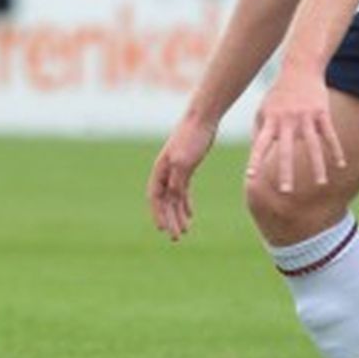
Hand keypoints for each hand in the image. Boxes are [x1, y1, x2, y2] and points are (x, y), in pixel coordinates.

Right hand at [148, 115, 216, 240]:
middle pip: (164, 201)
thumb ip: (177, 179)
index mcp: (160, 170)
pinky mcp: (187, 168)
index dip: (157, 214)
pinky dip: (185, 204)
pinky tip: (190, 215)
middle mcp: (165, 172)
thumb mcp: (184, 161)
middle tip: (176, 238)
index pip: (155, 197)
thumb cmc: (192, 137)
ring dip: (178, 215)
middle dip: (168, 219)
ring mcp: (175, 170)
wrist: (203, 119)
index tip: (162, 230)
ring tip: (184, 231)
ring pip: (174, 198)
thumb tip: (173, 197)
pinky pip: (183, 191)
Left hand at [248, 66, 346, 194]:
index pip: (260, 144)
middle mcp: (287, 120)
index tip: (251, 177)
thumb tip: (256, 154)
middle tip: (286, 192)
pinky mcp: (322, 113)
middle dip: (286, 171)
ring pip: (312, 146)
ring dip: (317, 166)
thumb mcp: (263, 109)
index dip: (255, 160)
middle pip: (286, 151)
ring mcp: (306, 117)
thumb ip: (260, 131)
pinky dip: (336, 150)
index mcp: (270, 121)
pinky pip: (330, 135)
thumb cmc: (278, 94)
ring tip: (321, 184)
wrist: (299, 69)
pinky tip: (341, 165)